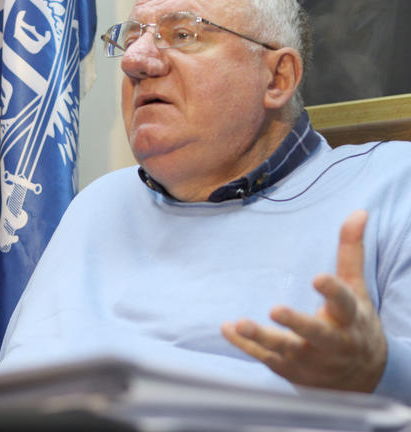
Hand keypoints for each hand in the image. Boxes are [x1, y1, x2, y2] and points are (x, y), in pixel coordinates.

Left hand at [221, 210, 386, 391]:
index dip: (332, 291)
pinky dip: (246, 347)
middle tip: (276, 309)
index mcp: (348, 318)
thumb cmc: (354, 322)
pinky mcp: (290, 370)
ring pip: (286, 350)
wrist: (362, 377)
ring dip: (263, 338)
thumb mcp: (356, 288)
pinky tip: (227, 328)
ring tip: (241, 323)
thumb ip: (350, 251)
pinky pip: (265, 358)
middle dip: (296, 324)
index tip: (317, 277)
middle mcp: (331, 343)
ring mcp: (310, 360)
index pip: (343, 303)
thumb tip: (358, 212)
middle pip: (315, 334)